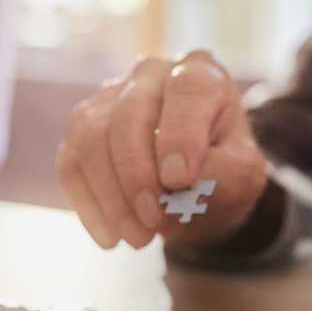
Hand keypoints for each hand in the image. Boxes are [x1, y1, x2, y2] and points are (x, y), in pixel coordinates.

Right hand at [56, 51, 267, 249]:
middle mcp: (148, 75)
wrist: (197, 184)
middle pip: (128, 115)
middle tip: (152, 223)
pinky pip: (70, 163)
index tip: (179, 180)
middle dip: (136, 175)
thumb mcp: (242, 174)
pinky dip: (87, 204)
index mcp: (198, 73)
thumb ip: (221, 172)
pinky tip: (109, 236)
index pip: (186, 90)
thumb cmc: (222, 169)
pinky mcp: (79, 130)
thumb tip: (175, 182)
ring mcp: (106, 99)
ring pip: (90, 137)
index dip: (180, 134)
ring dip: (110, 195)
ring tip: (137, 237)